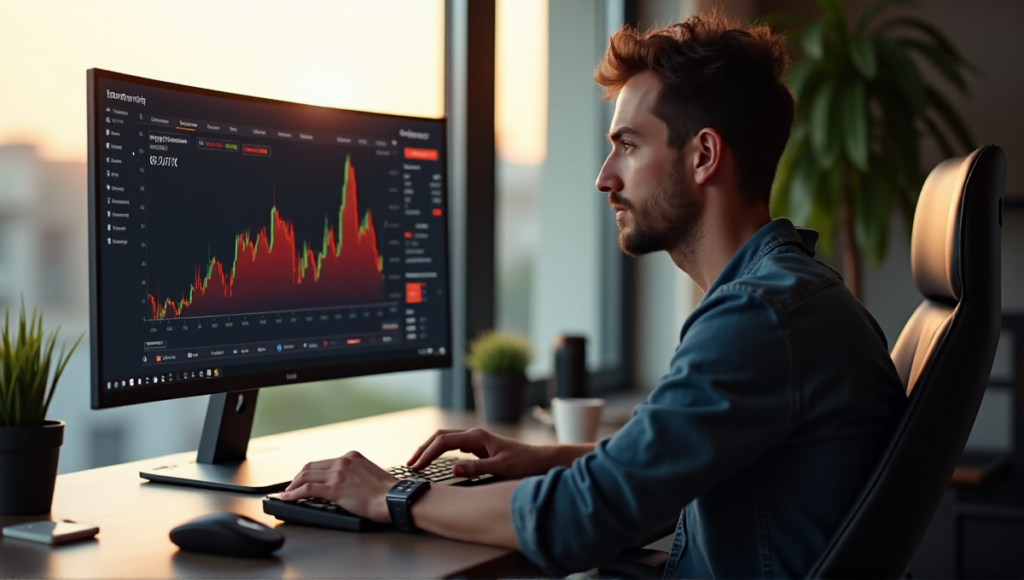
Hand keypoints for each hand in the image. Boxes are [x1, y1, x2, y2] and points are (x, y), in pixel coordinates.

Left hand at [280, 451, 395, 522]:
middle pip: (311, 466)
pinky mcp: (334, 489)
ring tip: (286, 493)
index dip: (311, 471)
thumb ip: (356, 474)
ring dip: (292, 485)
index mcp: (352, 457)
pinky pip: (306, 489)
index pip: (325, 462)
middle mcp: (343, 461)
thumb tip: (345, 485)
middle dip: (298, 477)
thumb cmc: (387, 492)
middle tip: (291, 486)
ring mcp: (338, 474)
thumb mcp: (370, 474)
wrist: (393, 498)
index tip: (305, 478)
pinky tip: (287, 498)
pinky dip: (293, 494)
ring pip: (305, 476)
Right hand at [407, 428, 556, 479]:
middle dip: (424, 448)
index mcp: (476, 436)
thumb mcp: (499, 467)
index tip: (416, 466)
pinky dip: (440, 452)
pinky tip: (435, 462)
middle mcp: (474, 435)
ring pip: (445, 440)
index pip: (443, 441)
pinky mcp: (478, 448)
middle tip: (410, 464)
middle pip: (440, 436)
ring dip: (430, 449)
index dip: (427, 453)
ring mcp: (476, 440)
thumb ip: (476, 468)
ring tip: (417, 462)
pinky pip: (453, 447)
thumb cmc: (523, 463)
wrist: (540, 460)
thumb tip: (453, 469)